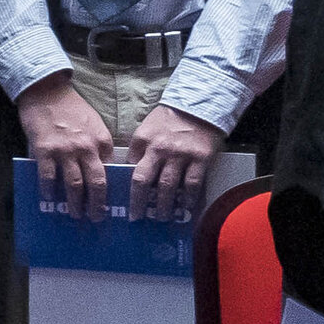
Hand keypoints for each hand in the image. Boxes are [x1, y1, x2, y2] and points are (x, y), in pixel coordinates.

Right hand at [13, 73, 112, 214]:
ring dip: (75, 203)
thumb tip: (99, 169)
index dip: (111, 190)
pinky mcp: (45, 150)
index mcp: (102, 142)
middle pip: (96, 184)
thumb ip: (98, 146)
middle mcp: (87, 148)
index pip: (110, 172)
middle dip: (97, 205)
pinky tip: (48, 198)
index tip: (111, 204)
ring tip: (75, 214)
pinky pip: (48, 177)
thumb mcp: (94, 125)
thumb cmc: (71, 108)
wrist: (47, 91)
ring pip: (74, 184)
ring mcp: (65, 150)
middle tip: (96, 218)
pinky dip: (49, 190)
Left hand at [122, 101, 226, 221]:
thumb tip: (129, 174)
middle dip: (139, 203)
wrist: (199, 105)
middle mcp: (159, 150)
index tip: (122, 202)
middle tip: (137, 218)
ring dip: (164, 205)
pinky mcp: (201, 158)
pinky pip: (193, 184)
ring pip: (169, 186)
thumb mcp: (146, 131)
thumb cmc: (169, 121)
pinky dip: (189, 198)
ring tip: (161, 218)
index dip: (125, 188)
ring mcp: (181, 155)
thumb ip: (138, 151)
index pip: (130, 170)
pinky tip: (186, 208)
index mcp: (143, 142)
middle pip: (144, 181)